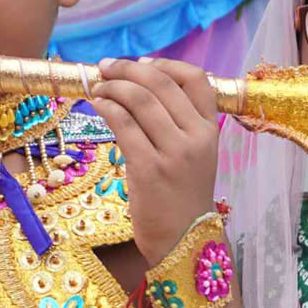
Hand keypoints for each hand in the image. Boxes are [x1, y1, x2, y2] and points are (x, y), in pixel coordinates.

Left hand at [90, 58, 220, 264]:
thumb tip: (141, 89)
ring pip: (139, 100)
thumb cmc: (182, 200)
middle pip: (160, 83)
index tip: (142, 64)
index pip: (196, 79)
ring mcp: (173, 153)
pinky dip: (106, 108)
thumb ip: (179, 125)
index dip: (166, 63)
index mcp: (210, 131)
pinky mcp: (148, 169)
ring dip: (112, 86)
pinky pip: (123, 125)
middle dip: (127, 69)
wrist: (184, 244)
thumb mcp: (195, 158)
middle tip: (106, 68)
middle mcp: (196, 137)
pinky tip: (97, 105)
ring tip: (98, 88)